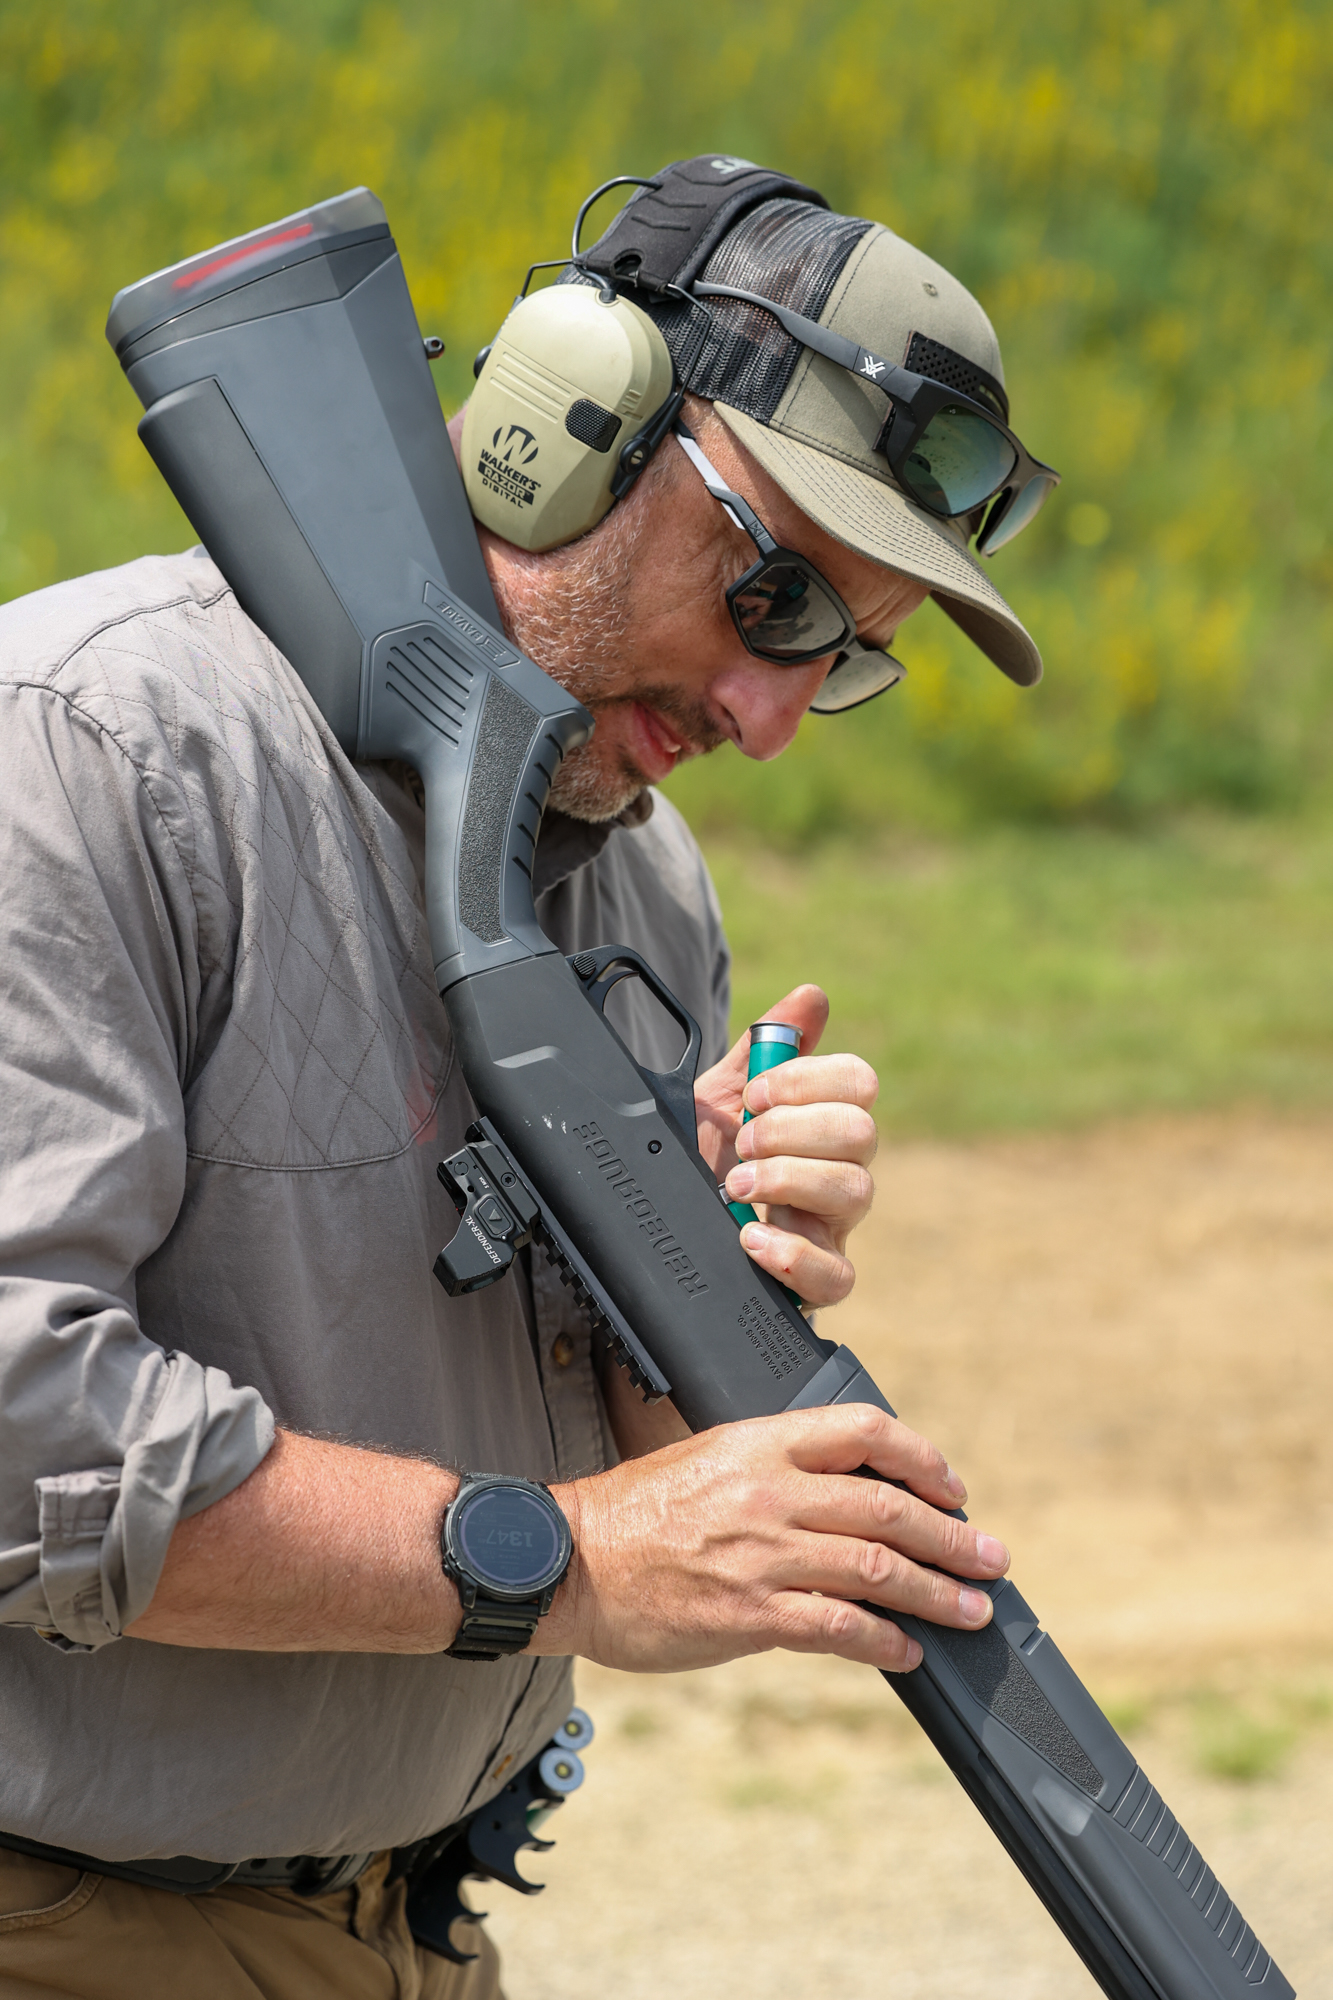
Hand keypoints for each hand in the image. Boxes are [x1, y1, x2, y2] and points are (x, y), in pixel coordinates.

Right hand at [537, 1403, 1008, 1672]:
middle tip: (990, 1558)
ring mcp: (762, 1554)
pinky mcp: (750, 1614)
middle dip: (951, 1536)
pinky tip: (907, 1651)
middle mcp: (769, 1491)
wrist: (567, 1560)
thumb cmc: (633, 1513)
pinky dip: (884, 1640)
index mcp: (759, 1442)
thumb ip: (774, 1471)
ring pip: (876, 1569)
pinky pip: (838, 1626)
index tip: (951, 1486)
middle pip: (887, 1507)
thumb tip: (846, 1499)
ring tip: (971, 1610)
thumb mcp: (708, 1458)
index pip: (863, 1431)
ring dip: (936, 1592)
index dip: (921, 1457)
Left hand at [693, 984, 876, 1306]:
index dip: (808, 1080)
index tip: (755, 1093)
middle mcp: (841, 1169)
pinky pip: (839, 1277)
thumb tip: (811, 998)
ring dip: (789, 1179)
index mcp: (825, 1120)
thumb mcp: (717, 1098)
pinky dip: (796, 1255)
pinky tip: (753, 1238)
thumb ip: (762, 1049)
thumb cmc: (704, 1157)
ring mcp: (833, 1226)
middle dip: (792, 1129)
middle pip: (862, 1133)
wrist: (665, 1219)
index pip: (859, 1083)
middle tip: (741, 1140)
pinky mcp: (818, 1278)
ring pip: (856, 1192)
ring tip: (736, 1185)